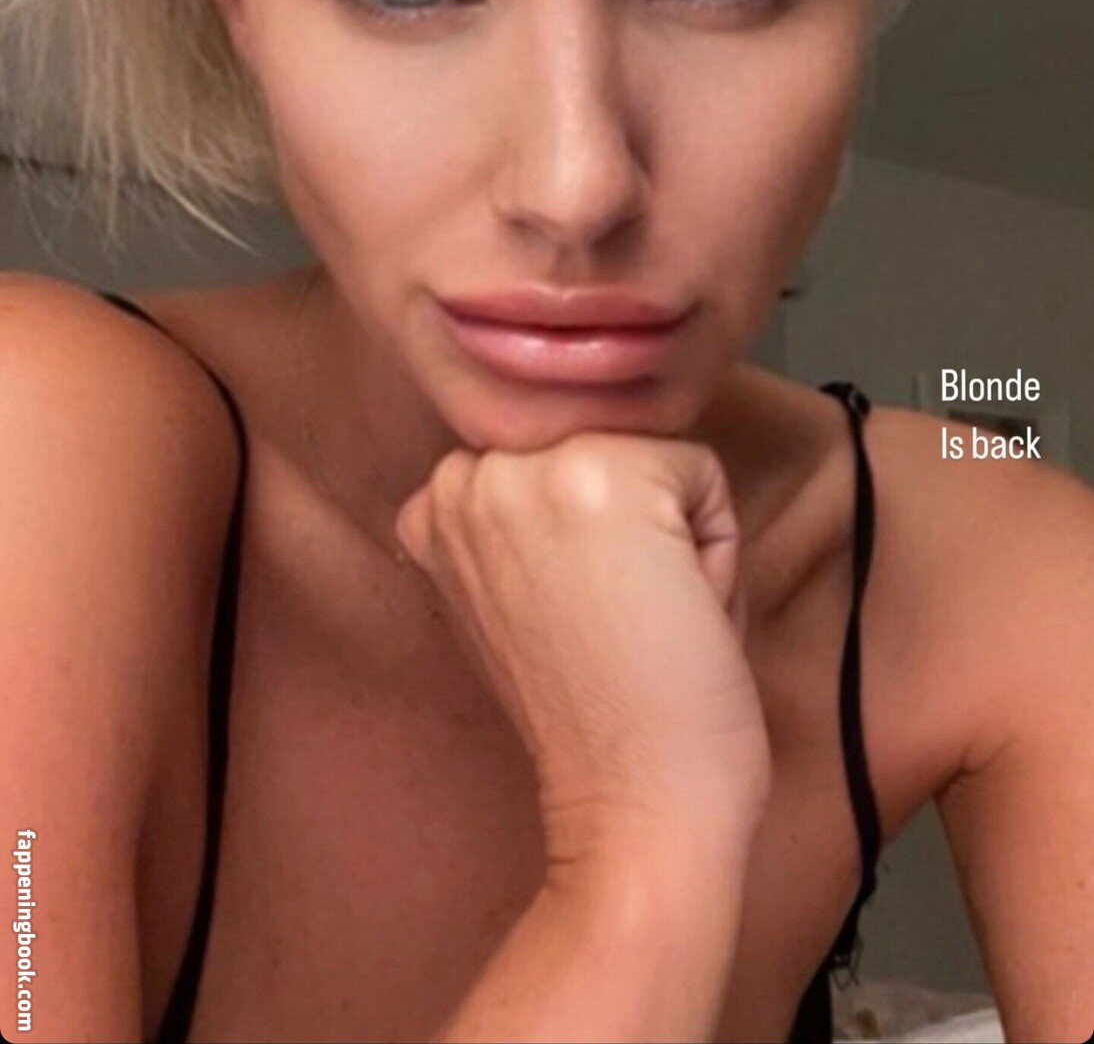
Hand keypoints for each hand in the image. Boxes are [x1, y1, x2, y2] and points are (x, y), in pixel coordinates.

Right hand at [395, 432, 771, 873]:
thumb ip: (527, 518)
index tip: (578, 622)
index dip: (597, 542)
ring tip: (641, 617)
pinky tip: (672, 615)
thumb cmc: (601, 718)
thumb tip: (600, 451)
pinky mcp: (602, 474)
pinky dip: (715, 545)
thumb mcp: (519, 594)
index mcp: (434, 503)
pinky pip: (702, 473)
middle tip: (614, 622)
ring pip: (654, 456)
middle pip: (608, 446)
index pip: (560, 460)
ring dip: (674, 531)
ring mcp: (529, 468)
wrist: (634, 808)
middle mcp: (467, 470)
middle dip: (637, 525)